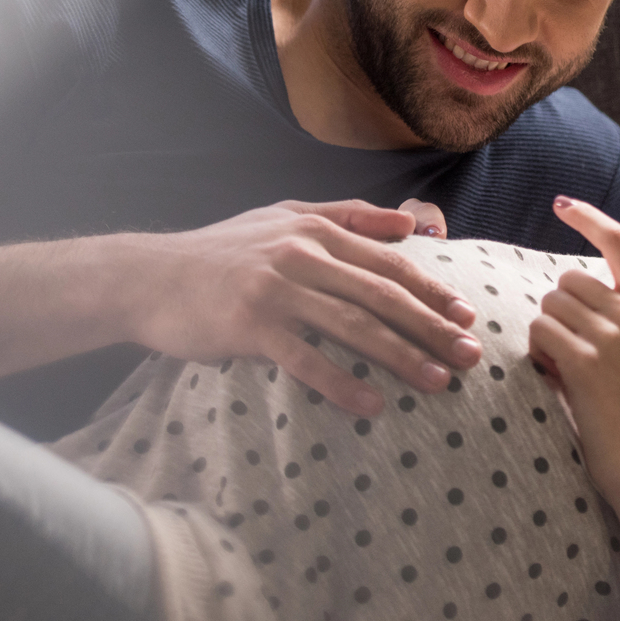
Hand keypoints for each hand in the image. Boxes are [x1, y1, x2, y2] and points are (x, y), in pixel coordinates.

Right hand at [128, 200, 479, 415]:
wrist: (148, 277)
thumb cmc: (222, 252)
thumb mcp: (283, 217)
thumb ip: (347, 216)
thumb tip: (409, 224)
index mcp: (316, 230)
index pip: (388, 263)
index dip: (432, 291)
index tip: (467, 316)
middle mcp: (301, 255)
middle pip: (382, 296)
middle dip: (432, 327)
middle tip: (471, 356)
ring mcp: (276, 290)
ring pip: (353, 326)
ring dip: (401, 356)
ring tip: (437, 382)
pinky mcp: (249, 326)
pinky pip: (306, 359)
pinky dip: (341, 382)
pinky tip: (372, 404)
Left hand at [527, 196, 619, 491]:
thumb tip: (608, 283)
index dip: (587, 216)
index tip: (562, 204)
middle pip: (568, 279)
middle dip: (559, 310)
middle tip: (570, 349)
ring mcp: (613, 335)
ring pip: (550, 304)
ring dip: (547, 332)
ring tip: (566, 368)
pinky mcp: (586, 361)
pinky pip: (541, 332)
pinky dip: (538, 353)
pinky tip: (556, 376)